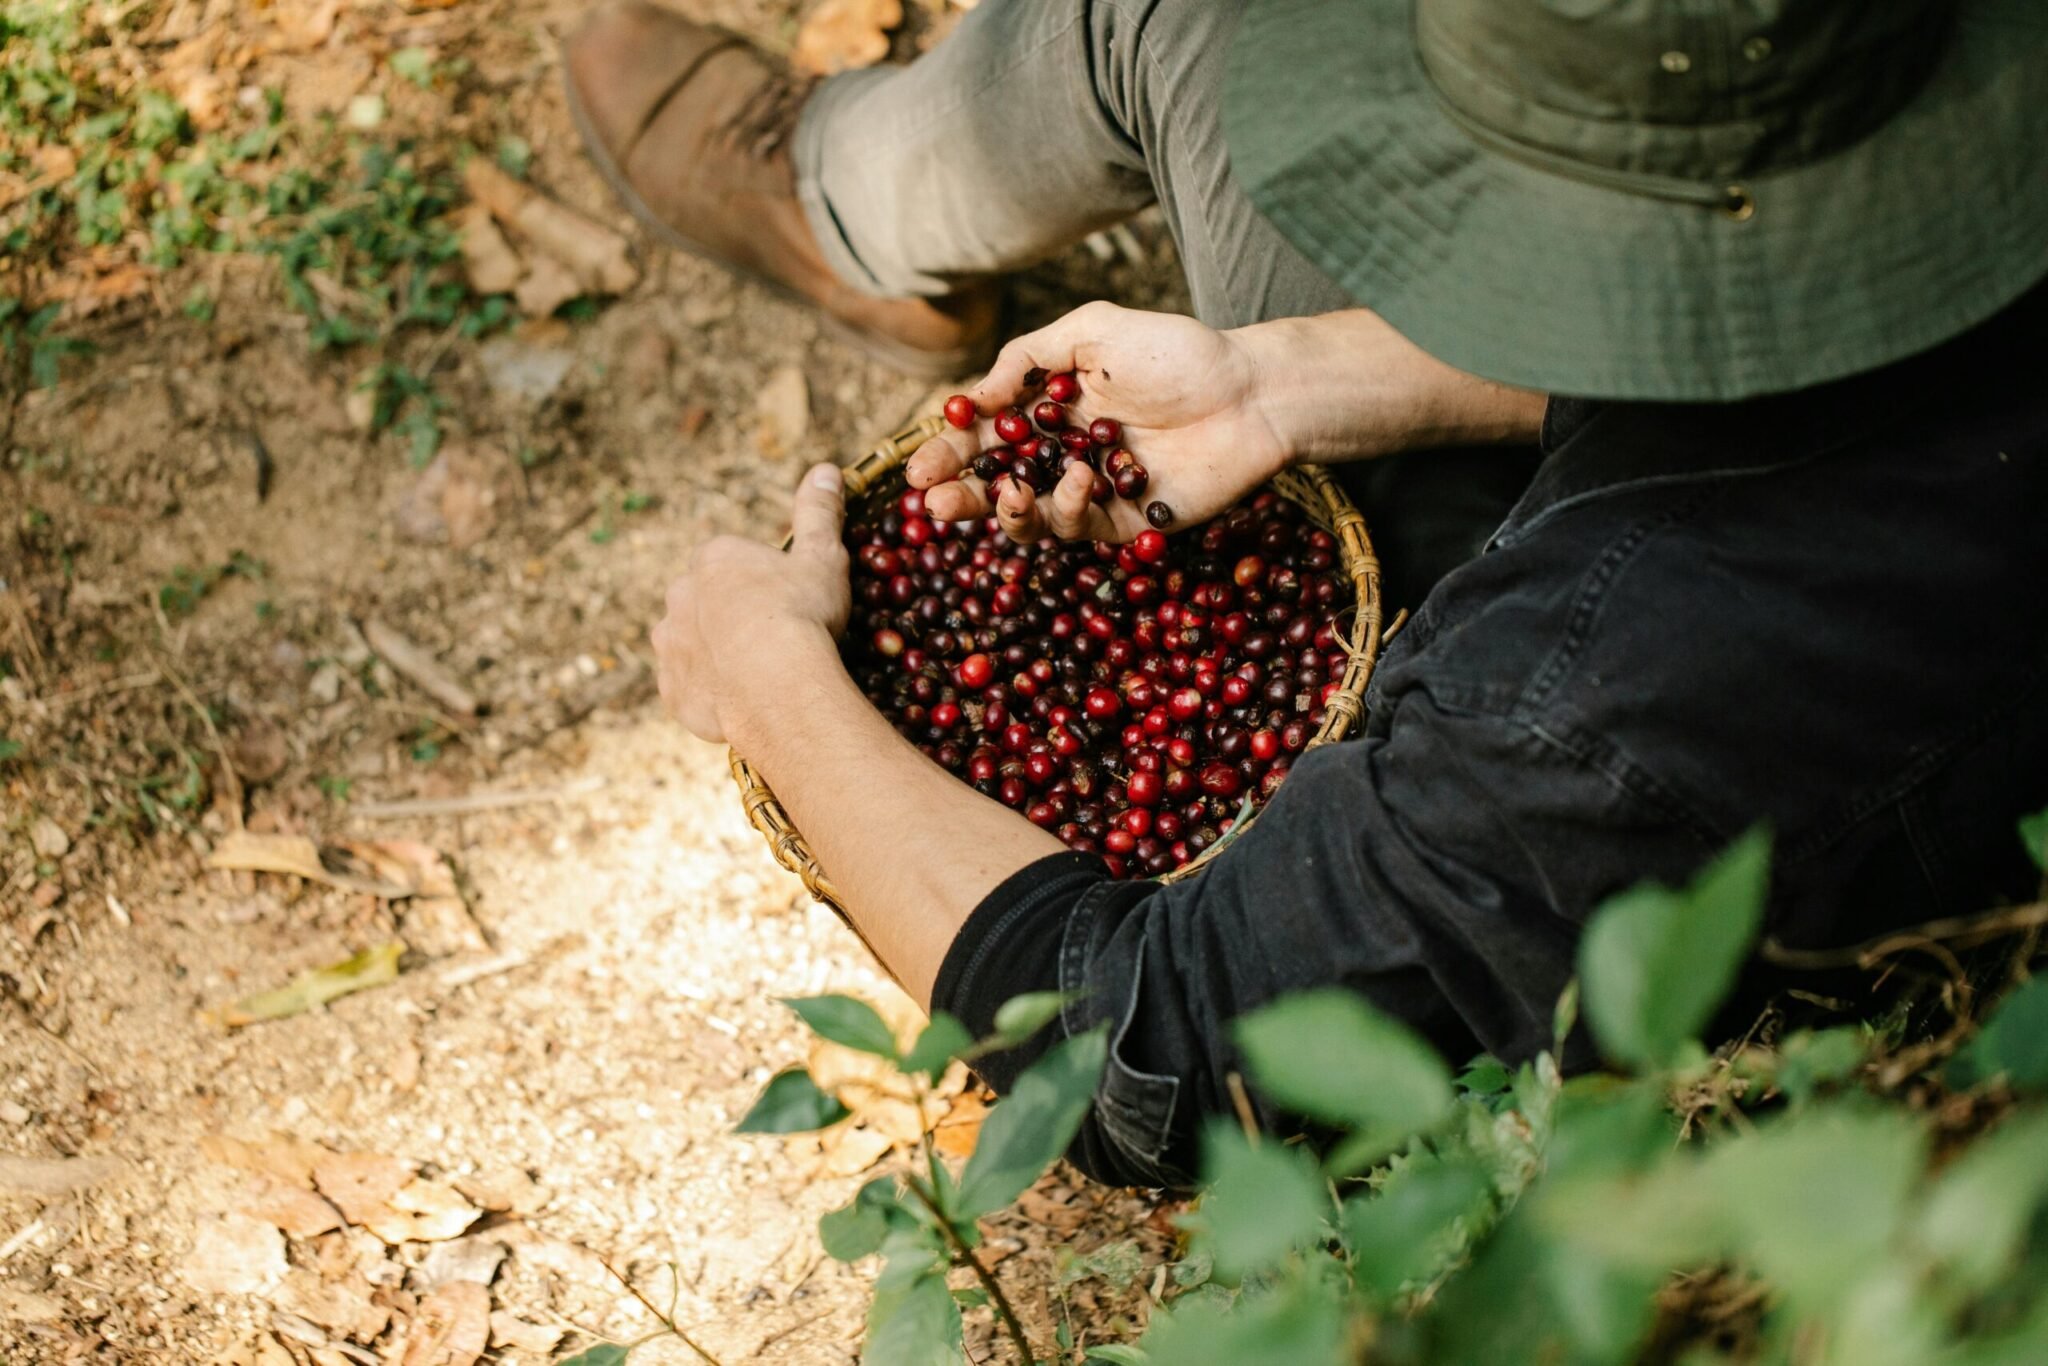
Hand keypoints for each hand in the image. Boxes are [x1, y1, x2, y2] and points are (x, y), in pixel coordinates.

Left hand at [651, 463, 850, 744]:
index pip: (731, 562)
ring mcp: (671, 646)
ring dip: (714, 654)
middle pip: (705, 601)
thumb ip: (819, 513)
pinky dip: (709, 693)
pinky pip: (688, 688)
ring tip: (756, 675)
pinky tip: (741, 701)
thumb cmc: (802, 614)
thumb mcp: (822, 557)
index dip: (760, 583)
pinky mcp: (672, 690)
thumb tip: (826, 469)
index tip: (787, 603)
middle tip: (773, 640)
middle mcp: (680, 596)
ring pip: (690, 644)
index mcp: (714, 559)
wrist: (776, 685)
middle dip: (730, 616)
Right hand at [907, 303, 1287, 543]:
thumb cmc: (1178, 353)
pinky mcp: (1125, 521)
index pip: (984, 438)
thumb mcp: (1094, 331)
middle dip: (959, 496)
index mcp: (1048, 410)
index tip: (920, 466)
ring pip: (1030, 517)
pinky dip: (1070, 507)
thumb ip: (1028, 358)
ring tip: (1006, 490)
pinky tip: (1077, 479)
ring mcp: (1092, 492)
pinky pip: (1080, 527)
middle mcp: (1062, 455)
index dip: (948, 453)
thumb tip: (975, 398)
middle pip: (994, 485)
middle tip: (931, 502)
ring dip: (1006, 510)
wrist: (1251, 392)